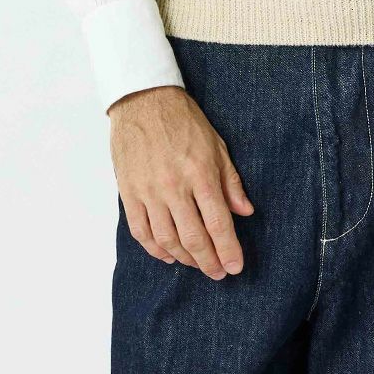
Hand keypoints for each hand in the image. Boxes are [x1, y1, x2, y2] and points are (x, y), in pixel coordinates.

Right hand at [109, 86, 254, 277]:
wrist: (144, 101)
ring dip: (184, 258)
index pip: (218, 223)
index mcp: (200, 174)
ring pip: (167, 240)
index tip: (235, 267)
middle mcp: (174, 187)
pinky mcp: (129, 193)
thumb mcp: (216, 145)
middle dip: (209, 261)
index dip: (228, 250)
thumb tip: (244, 211)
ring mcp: (148, 192)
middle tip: (218, 273)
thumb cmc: (183, 120)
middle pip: (194, 238)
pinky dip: (155, 249)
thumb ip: (230, 181)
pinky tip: (168, 255)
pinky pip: (141, 231)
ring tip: (197, 264)